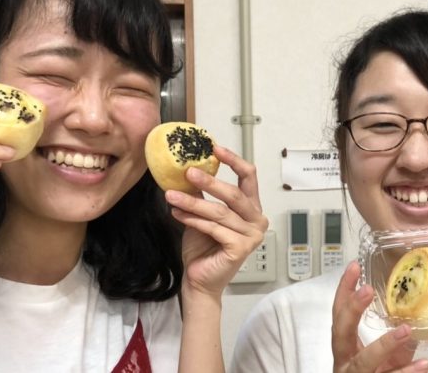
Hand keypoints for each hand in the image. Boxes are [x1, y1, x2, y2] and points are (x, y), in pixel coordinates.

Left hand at [165, 145, 267, 297]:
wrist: (199, 279)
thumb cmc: (204, 248)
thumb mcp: (201, 214)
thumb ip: (202, 194)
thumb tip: (189, 168)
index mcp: (251, 208)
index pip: (249, 177)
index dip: (233, 160)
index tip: (215, 148)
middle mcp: (256, 220)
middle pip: (234, 194)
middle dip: (209, 182)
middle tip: (188, 172)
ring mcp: (251, 236)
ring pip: (219, 212)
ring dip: (193, 202)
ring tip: (171, 195)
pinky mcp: (241, 248)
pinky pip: (214, 228)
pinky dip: (193, 220)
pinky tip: (177, 213)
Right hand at [332, 261, 427, 372]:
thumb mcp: (385, 359)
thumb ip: (398, 342)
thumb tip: (421, 318)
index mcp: (344, 347)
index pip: (339, 313)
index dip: (344, 291)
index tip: (354, 267)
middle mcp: (344, 362)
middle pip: (341, 333)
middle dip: (352, 311)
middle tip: (367, 290)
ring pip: (365, 362)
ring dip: (384, 345)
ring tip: (405, 330)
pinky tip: (424, 365)